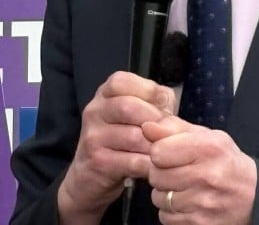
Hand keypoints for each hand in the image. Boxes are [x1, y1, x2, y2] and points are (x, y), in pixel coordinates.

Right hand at [58, 71, 175, 221]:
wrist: (87, 178)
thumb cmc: (118, 142)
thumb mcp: (132, 117)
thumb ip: (153, 103)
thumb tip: (167, 102)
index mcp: (103, 95)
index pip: (122, 81)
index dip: (148, 90)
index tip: (163, 106)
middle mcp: (94, 111)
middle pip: (129, 107)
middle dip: (156, 121)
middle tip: (170, 134)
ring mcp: (93, 136)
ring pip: (134, 137)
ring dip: (156, 146)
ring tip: (167, 152)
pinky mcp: (98, 162)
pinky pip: (132, 161)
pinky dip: (150, 165)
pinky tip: (157, 167)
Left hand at [144, 116, 257, 224]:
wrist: (255, 196)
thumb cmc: (225, 161)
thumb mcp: (207, 137)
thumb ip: (174, 128)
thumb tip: (146, 127)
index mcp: (207, 148)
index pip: (157, 151)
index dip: (159, 152)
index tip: (169, 154)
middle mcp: (206, 175)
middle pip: (155, 176)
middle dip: (161, 173)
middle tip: (177, 172)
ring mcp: (203, 203)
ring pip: (159, 198)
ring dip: (166, 194)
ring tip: (183, 188)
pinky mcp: (200, 223)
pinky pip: (166, 217)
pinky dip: (172, 212)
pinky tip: (187, 203)